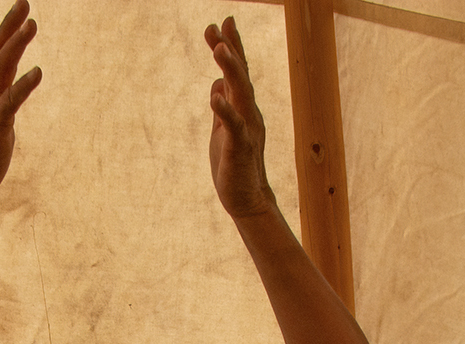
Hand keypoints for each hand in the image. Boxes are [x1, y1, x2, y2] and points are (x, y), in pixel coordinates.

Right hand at [0, 2, 40, 200]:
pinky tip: (38, 72)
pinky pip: (11, 101)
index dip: (7, 30)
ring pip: (1, 68)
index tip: (21, 10)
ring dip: (16, 45)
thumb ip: (1, 101)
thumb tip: (12, 93)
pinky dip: (24, 85)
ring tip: (32, 25)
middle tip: (24, 3)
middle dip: (10, 26)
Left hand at [204, 16, 275, 217]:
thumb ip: (221, 107)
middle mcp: (249, 113)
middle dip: (230, 48)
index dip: (231, 46)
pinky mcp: (240, 148)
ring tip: (219, 49)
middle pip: (240, 74)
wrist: (246, 200)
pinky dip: (224, 110)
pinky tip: (215, 97)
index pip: (237, 72)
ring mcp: (247, 129)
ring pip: (240, 93)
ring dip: (230, 70)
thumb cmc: (234, 166)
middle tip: (219, 25)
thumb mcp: (222, 130)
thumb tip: (216, 84)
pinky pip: (233, 126)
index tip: (221, 22)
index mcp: (243, 108)